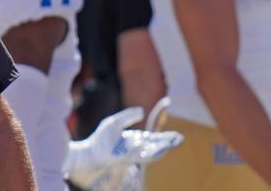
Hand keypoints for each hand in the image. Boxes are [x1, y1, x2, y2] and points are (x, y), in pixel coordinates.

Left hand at [64, 107, 183, 187]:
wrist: (91, 150)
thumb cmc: (101, 137)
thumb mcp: (115, 122)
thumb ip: (128, 115)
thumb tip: (142, 111)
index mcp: (136, 140)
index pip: (154, 139)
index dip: (166, 137)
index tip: (177, 135)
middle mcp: (136, 148)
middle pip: (156, 146)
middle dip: (167, 143)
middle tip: (179, 139)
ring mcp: (131, 154)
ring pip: (149, 153)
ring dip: (160, 149)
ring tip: (170, 144)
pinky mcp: (124, 158)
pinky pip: (136, 155)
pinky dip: (143, 151)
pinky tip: (149, 146)